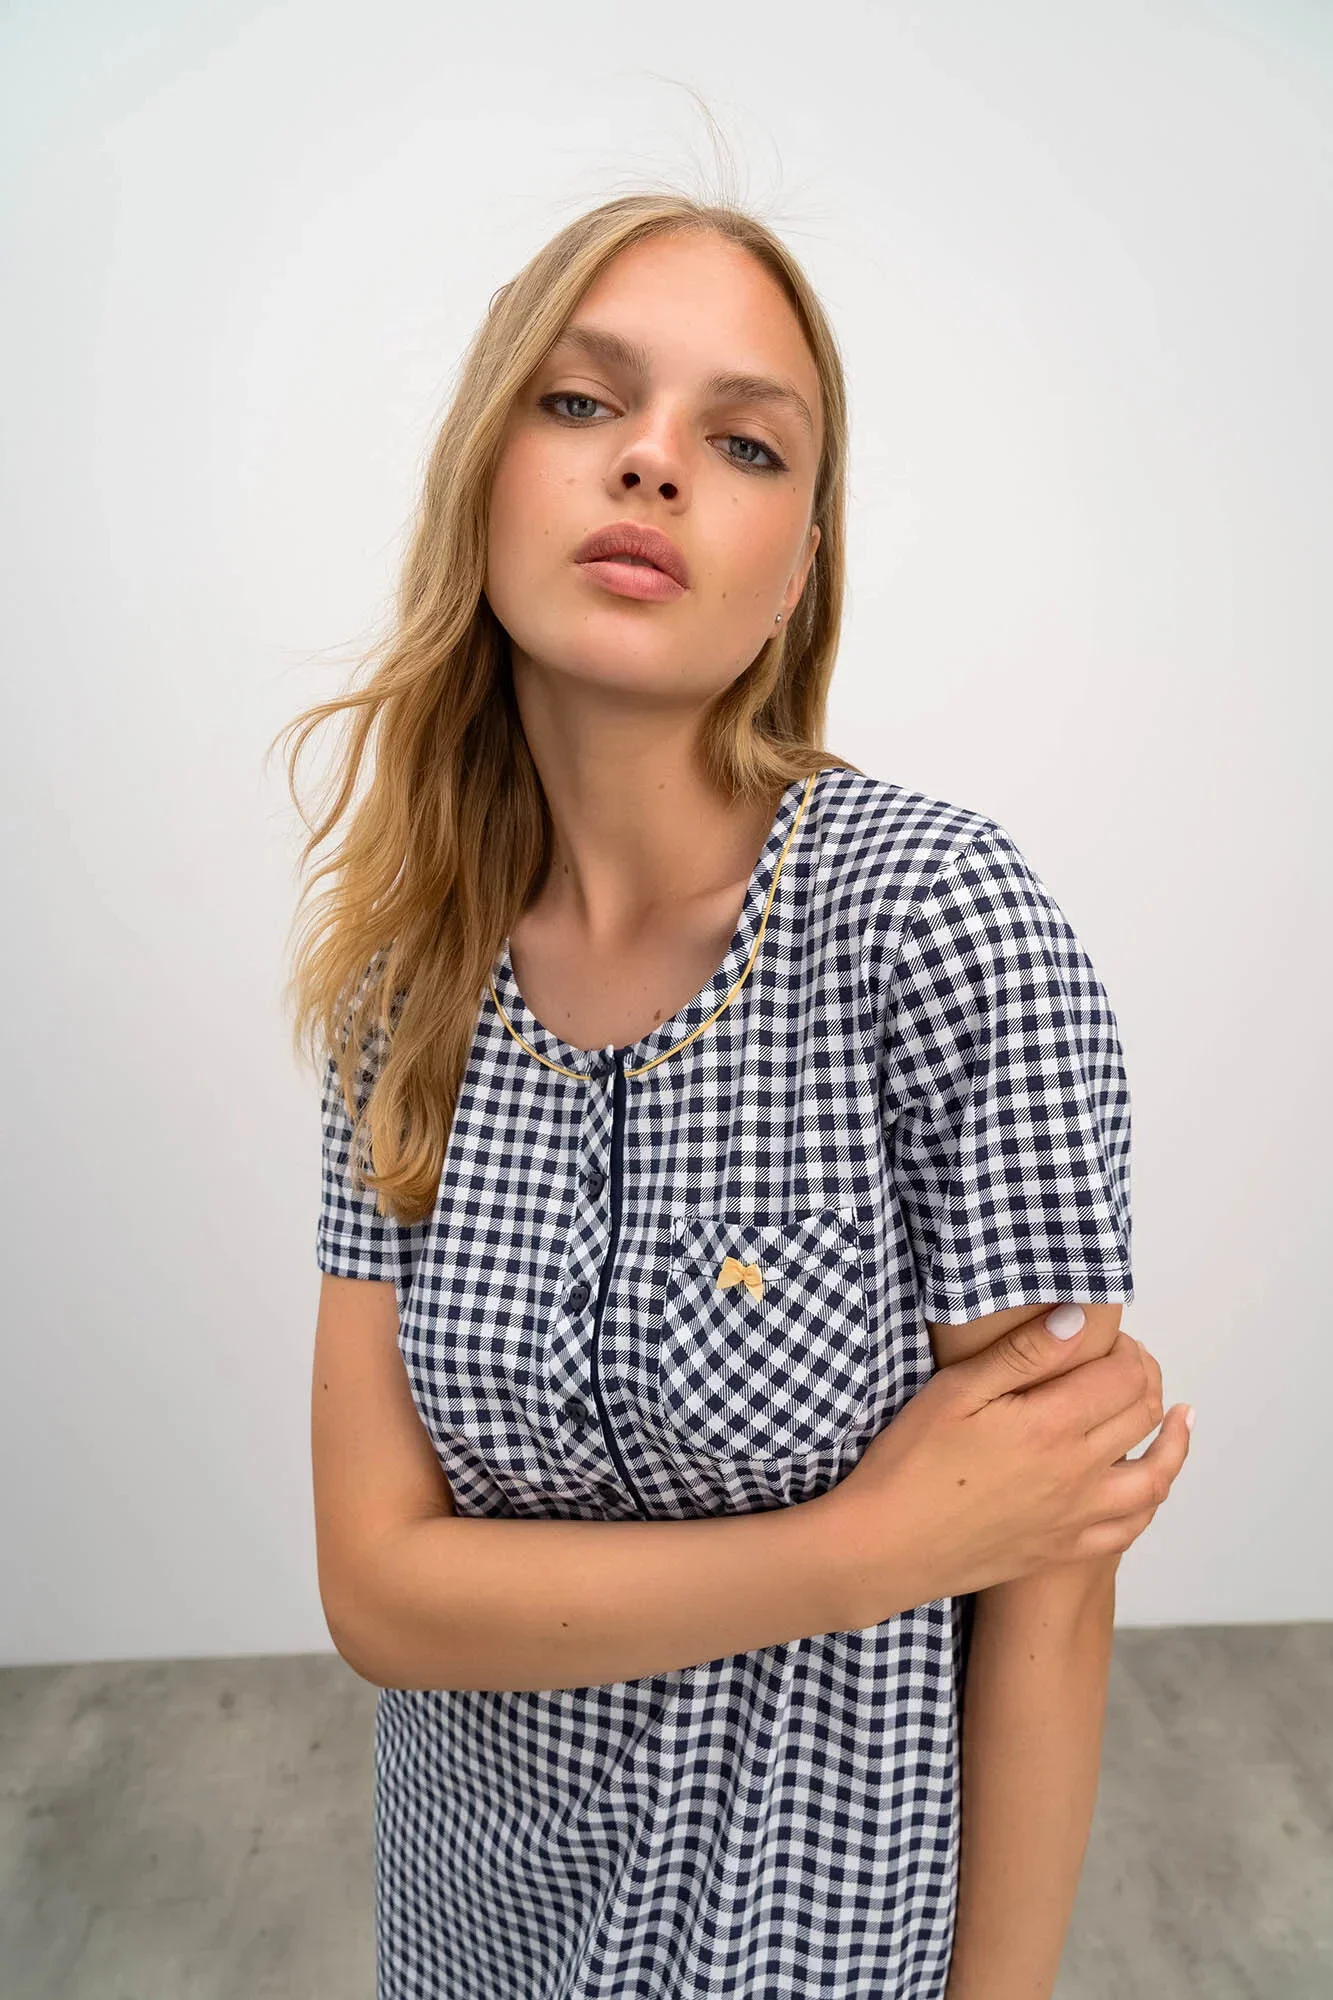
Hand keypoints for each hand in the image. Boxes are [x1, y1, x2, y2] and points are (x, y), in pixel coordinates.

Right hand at [826, 1310, 1191, 1620]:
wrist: (885, 1547)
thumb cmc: (910, 1462)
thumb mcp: (955, 1392)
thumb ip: (1022, 1354)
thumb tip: (1078, 1318)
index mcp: (1052, 1426)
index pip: (1124, 1377)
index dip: (1127, 1349)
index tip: (1108, 1336)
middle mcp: (1078, 1473)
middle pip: (1143, 1417)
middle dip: (1145, 1379)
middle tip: (1127, 1361)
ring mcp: (1076, 1517)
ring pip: (1154, 1477)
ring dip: (1173, 1444)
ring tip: (1178, 1418)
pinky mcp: (1063, 1548)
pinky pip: (1130, 1527)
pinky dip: (1151, 1499)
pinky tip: (1147, 1484)